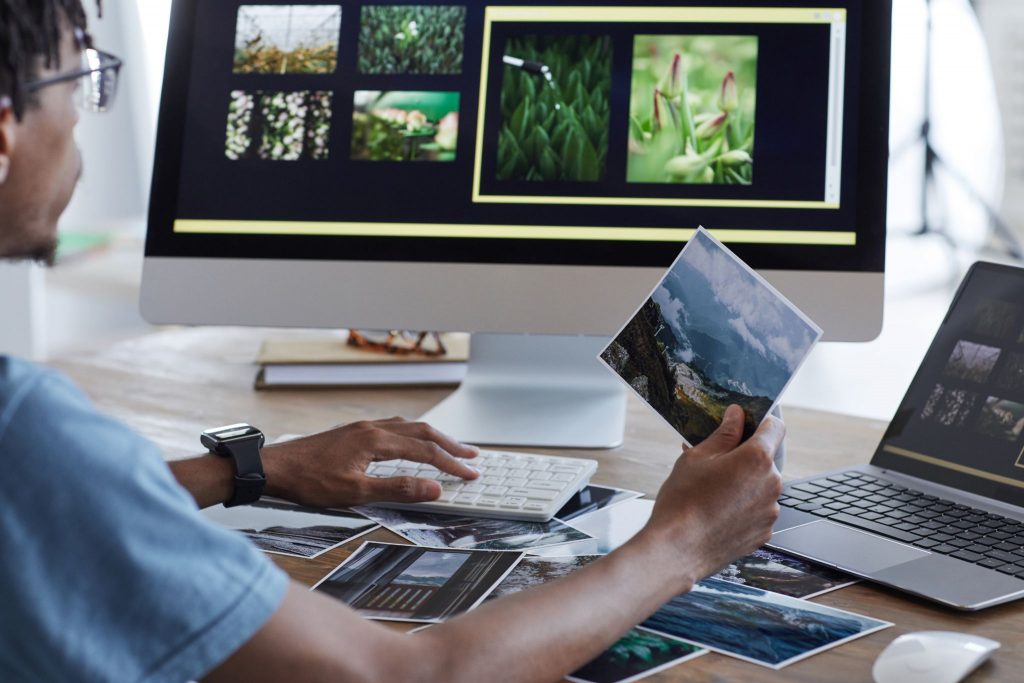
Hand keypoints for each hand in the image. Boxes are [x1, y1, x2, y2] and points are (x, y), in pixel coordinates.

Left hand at [261, 417, 479, 507]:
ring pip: (408, 427)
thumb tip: (433, 488)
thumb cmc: (308, 481)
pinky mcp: (353, 433)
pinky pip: (393, 428)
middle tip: (472, 456)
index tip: (470, 474)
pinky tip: (410, 443)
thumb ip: (397, 489)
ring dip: (432, 438)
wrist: (273, 467)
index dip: (451, 464)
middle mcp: (372, 428)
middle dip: (450, 445)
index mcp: (376, 440)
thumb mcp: (355, 492)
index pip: (425, 451)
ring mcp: (361, 429)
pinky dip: (412, 435)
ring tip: (449, 448)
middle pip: (422, 432)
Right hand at [639, 404, 784, 591]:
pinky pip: (758, 510)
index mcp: (756, 459)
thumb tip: (736, 416)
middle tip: (716, 461)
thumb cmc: (683, 502)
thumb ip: (723, 433)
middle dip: (745, 456)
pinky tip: (718, 511)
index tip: (747, 421)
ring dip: (744, 483)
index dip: (761, 420)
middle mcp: (772, 484)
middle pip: (766, 459)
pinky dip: (743, 506)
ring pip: (761, 486)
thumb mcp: (697, 457)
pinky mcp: (764, 533)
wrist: (676, 549)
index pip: (775, 427)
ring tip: (712, 491)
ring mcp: (770, 512)